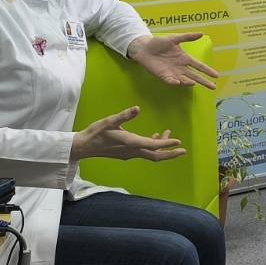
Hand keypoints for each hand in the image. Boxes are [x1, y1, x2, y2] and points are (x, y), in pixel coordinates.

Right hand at [70, 106, 186, 162]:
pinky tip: (154, 136)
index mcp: (130, 143)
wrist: (83, 147)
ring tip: (168, 134)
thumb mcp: (109, 121)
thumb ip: (124, 115)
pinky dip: (152, 146)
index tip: (178, 142)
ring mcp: (129, 154)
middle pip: (155, 156)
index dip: (166, 144)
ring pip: (150, 154)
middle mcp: (132, 151)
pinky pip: (143, 152)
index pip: (153, 146)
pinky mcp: (125, 154)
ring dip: (161, 147)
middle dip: (170, 154)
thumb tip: (137, 108)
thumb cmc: (95, 133)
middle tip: (183, 150)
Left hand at [128, 33, 218, 89]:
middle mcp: (181, 67)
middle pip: (195, 76)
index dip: (207, 70)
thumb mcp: (174, 38)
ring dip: (188, 82)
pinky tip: (178, 82)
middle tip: (213, 87)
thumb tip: (201, 33)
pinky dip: (174, 82)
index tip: (216, 75)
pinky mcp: (163, 75)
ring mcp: (172, 72)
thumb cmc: (159, 43)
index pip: (199, 66)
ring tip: (194, 83)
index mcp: (185, 58)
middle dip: (204, 82)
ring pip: (184, 79)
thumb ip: (187, 37)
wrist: (144, 48)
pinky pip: (170, 80)